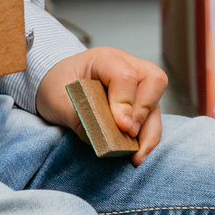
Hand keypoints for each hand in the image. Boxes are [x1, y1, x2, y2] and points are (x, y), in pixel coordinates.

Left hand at [39, 49, 169, 164]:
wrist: (57, 84)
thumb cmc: (57, 85)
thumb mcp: (57, 99)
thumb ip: (78, 116)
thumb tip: (102, 140)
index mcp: (105, 59)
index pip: (125, 75)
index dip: (125, 102)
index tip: (121, 126)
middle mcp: (128, 66)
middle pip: (154, 80)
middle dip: (144, 110)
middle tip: (129, 134)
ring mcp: (137, 84)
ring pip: (157, 101)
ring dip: (150, 130)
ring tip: (138, 155)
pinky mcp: (140, 102)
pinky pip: (152, 118)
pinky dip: (148, 136)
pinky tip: (138, 153)